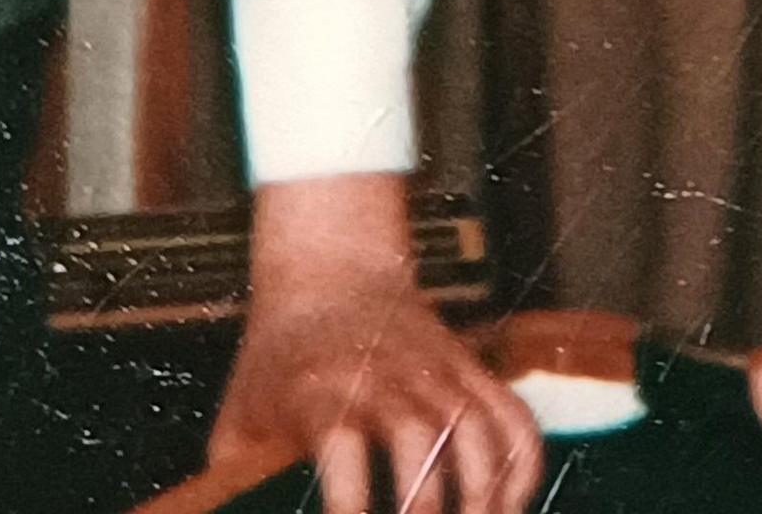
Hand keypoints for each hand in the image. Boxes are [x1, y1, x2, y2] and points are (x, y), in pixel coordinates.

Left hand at [209, 174, 542, 513]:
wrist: (330, 272)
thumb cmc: (280, 359)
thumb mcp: (242, 415)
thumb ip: (240, 481)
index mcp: (320, 389)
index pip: (338, 441)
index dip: (349, 499)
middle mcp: (384, 377)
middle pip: (418, 435)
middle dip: (426, 503)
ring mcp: (434, 370)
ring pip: (475, 427)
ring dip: (482, 491)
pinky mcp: (469, 369)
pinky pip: (512, 417)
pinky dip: (521, 464)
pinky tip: (510, 504)